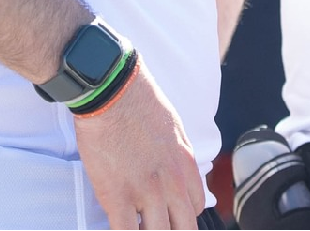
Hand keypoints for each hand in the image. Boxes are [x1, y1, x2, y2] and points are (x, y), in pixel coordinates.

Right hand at [73, 60, 205, 228]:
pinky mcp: (117, 196)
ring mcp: (145, 192)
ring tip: (138, 224)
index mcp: (186, 166)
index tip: (170, 215)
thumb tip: (174, 174)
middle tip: (158, 225)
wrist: (113, 92)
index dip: (182, 215)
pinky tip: (121, 227)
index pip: (197, 207)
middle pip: (183, 227)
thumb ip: (176, 157)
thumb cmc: (140, 103)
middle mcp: (172, 183)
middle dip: (171, 230)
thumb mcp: (173, 129)